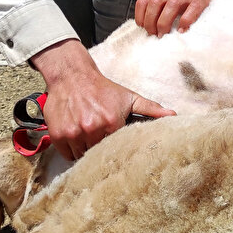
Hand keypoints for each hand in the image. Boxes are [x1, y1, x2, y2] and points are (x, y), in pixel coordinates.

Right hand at [29, 38, 173, 159]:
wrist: (72, 76)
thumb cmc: (102, 88)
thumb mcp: (128, 97)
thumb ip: (150, 109)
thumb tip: (173, 116)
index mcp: (111, 122)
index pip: (117, 149)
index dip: (117, 149)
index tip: (117, 147)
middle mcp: (91, 129)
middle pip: (99, 155)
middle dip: (101, 151)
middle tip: (101, 142)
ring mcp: (73, 133)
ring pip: (82, 156)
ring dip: (86, 151)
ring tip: (89, 138)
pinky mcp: (59, 135)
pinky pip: (68, 154)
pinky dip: (72, 150)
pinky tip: (77, 138)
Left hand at [134, 0, 232, 36]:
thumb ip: (166, 2)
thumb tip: (155, 22)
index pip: (145, 1)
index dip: (140, 15)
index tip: (143, 27)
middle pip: (154, 4)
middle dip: (150, 22)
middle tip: (154, 34)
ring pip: (170, 7)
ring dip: (163, 23)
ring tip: (164, 35)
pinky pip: (191, 11)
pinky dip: (185, 22)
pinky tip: (183, 31)